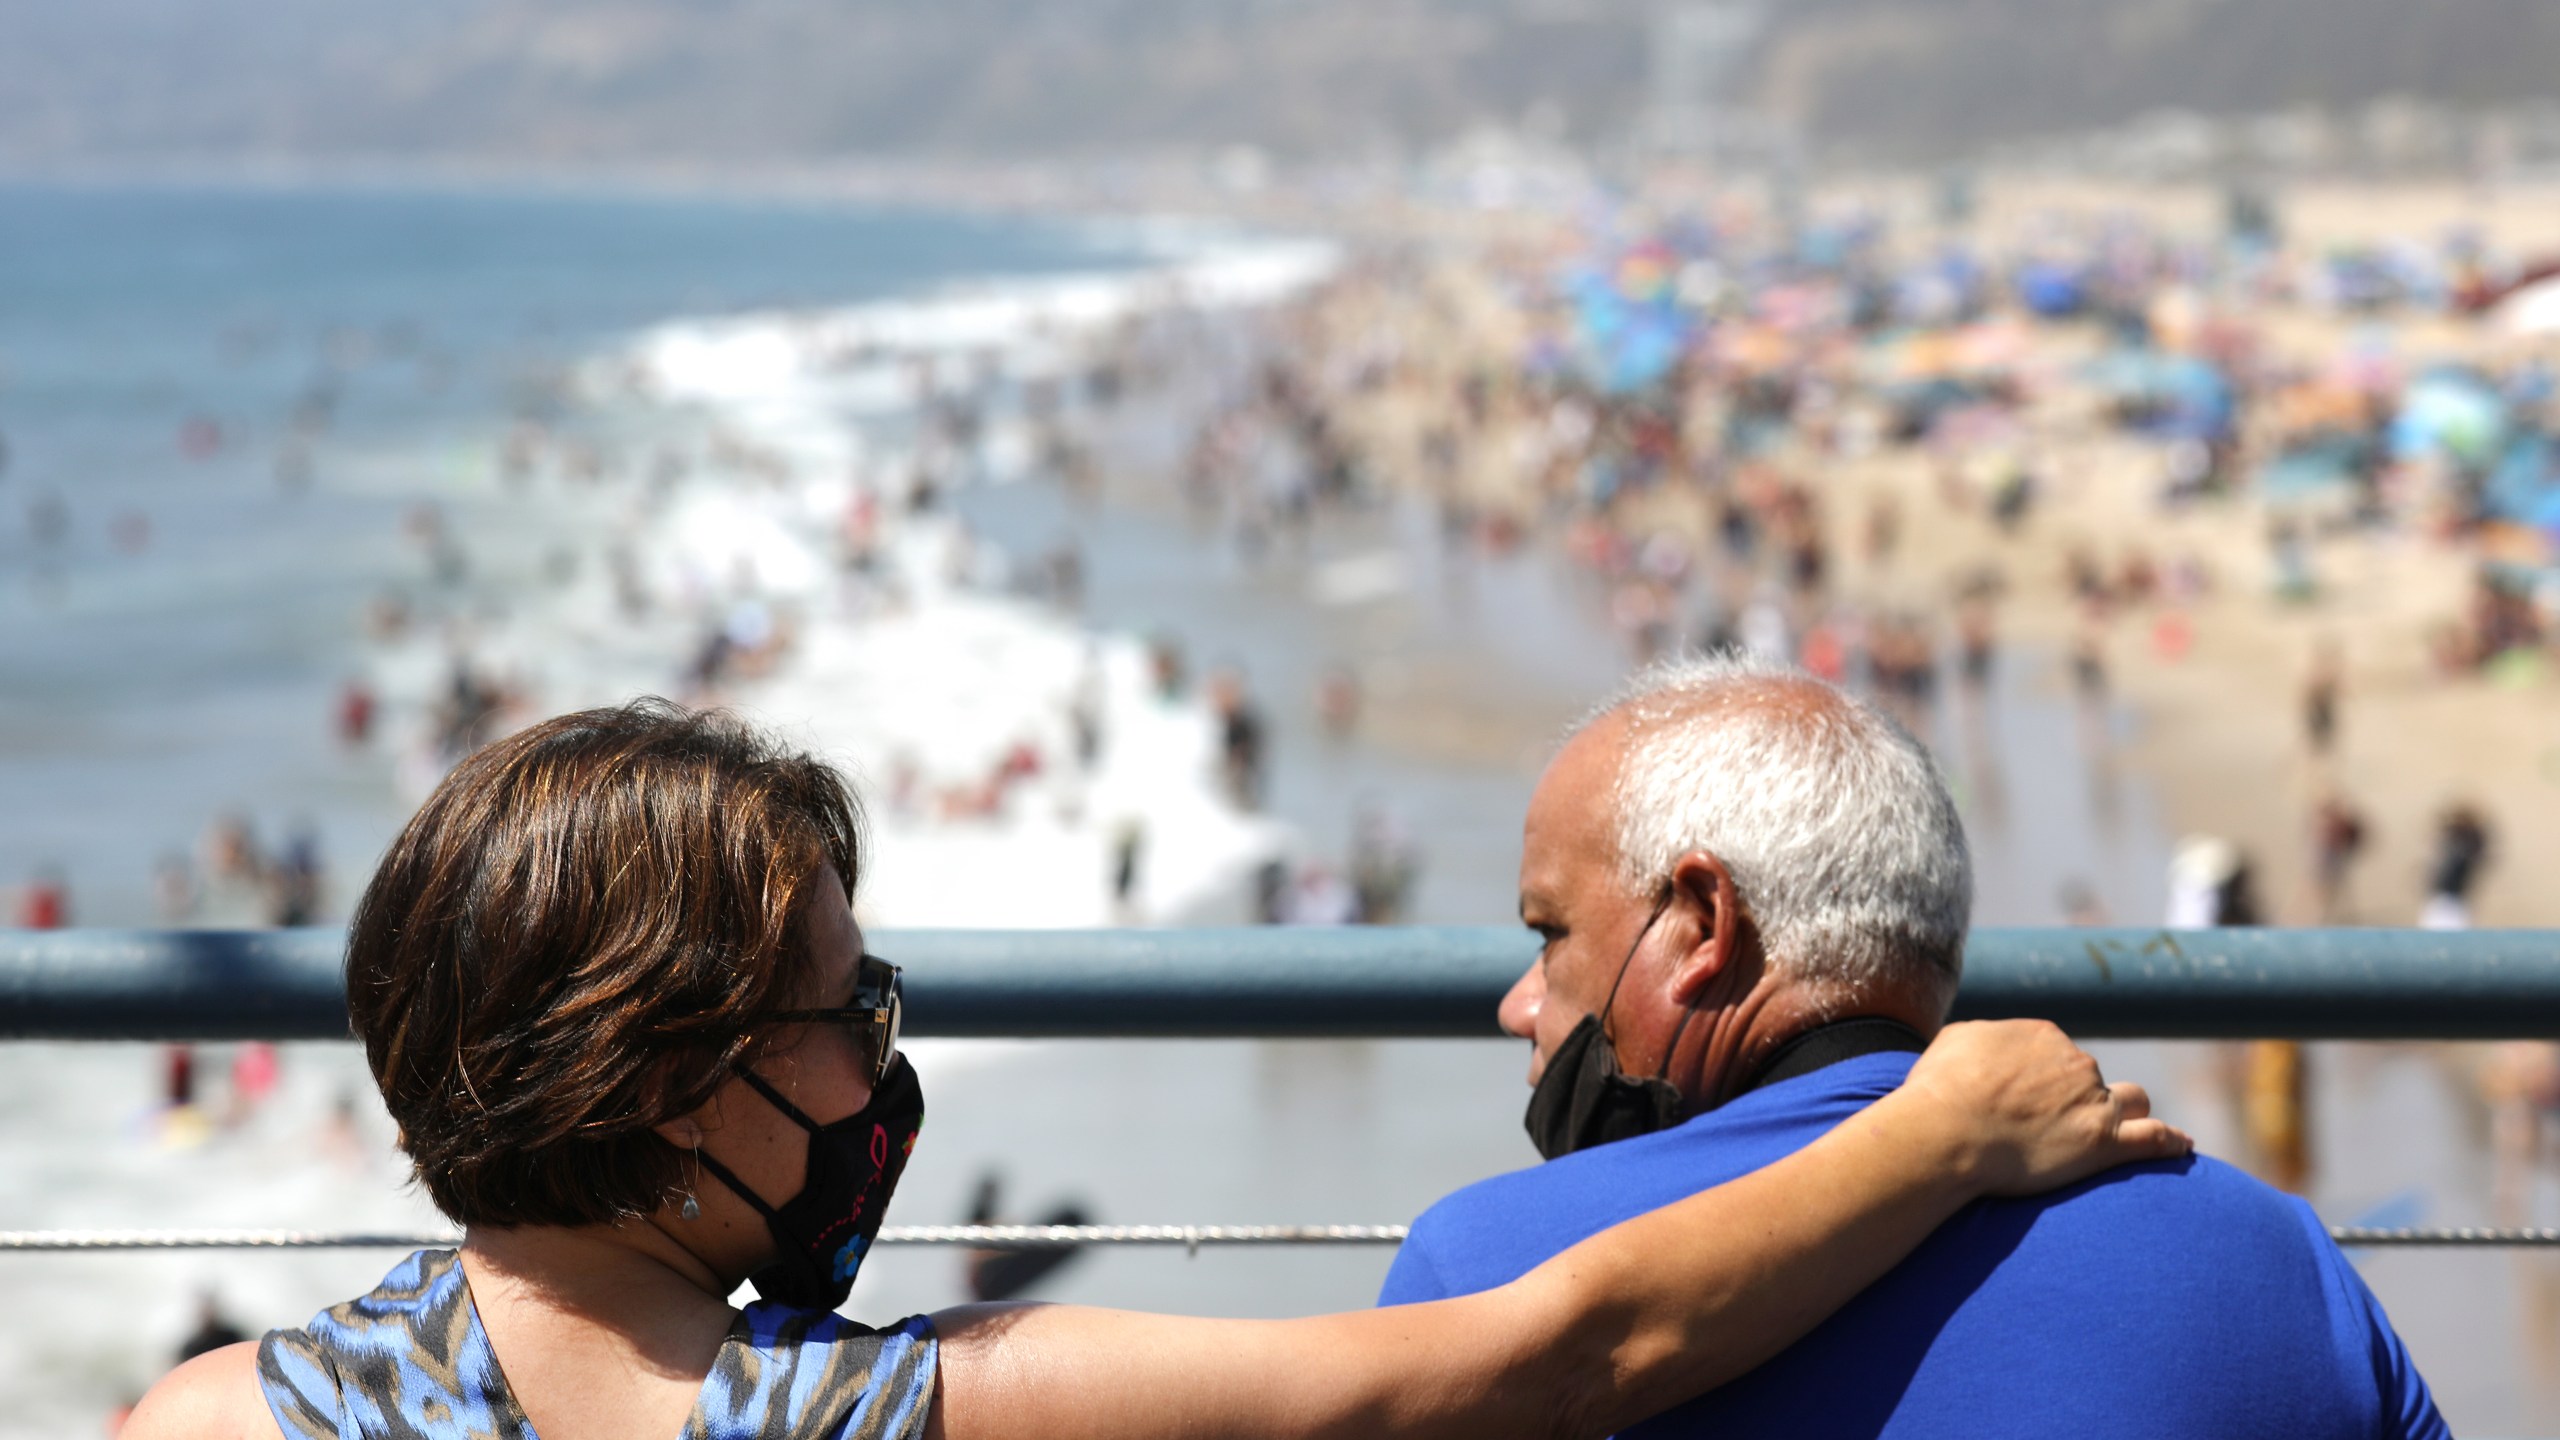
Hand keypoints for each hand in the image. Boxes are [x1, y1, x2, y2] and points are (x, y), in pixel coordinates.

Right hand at [1898, 1019, 2191, 1196]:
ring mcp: (2094, 1101)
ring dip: (2123, 1111)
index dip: (2040, 1078)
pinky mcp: (2104, 1143)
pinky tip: (2182, 1146)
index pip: (2056, 1052)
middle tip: (2039, 1129)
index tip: (2020, 1100)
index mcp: (2043, 1034)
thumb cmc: (1940, 1090)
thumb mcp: (1955, 1041)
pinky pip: (2154, 1138)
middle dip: (2073, 1097)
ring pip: (2130, 1100)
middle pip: (2089, 1077)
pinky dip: (2171, 1142)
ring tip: (2110, 1131)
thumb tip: (1989, 1047)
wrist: (1947, 1133)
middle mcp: (2076, 1061)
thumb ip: (1984, 1038)